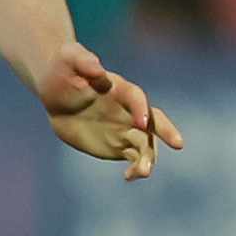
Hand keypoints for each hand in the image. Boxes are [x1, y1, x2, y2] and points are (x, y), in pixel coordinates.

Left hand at [37, 41, 184, 179]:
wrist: (57, 92)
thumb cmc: (64, 69)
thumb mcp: (68, 58)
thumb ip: (83, 61)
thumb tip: (97, 68)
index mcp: (120, 88)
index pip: (136, 97)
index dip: (140, 108)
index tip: (142, 122)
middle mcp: (129, 109)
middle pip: (153, 121)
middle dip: (166, 131)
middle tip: (178, 143)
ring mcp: (126, 128)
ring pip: (145, 144)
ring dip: (148, 158)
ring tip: (143, 172)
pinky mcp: (119, 144)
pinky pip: (133, 158)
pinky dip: (135, 168)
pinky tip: (129, 176)